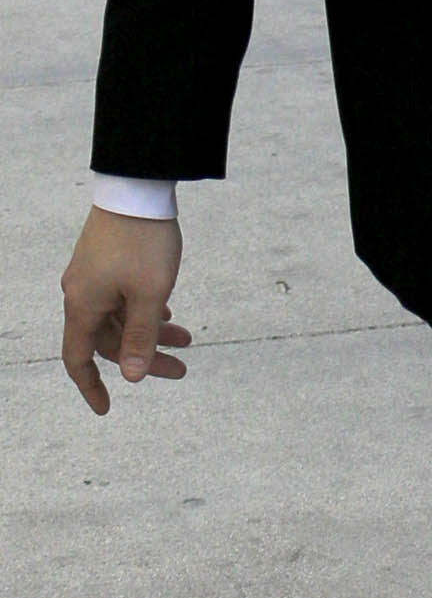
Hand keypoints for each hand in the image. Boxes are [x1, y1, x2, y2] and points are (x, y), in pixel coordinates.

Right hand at [61, 209, 190, 416]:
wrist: (137, 189)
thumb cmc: (143, 243)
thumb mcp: (149, 295)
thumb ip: (142, 338)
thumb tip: (134, 377)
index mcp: (83, 306)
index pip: (78, 359)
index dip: (91, 386)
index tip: (107, 408)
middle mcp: (81, 294)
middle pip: (108, 339)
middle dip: (145, 357)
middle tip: (182, 368)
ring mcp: (92, 277)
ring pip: (120, 318)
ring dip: (152, 331)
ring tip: (187, 339)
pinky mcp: (105, 262)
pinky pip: (121, 298)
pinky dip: (144, 310)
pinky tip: (168, 311)